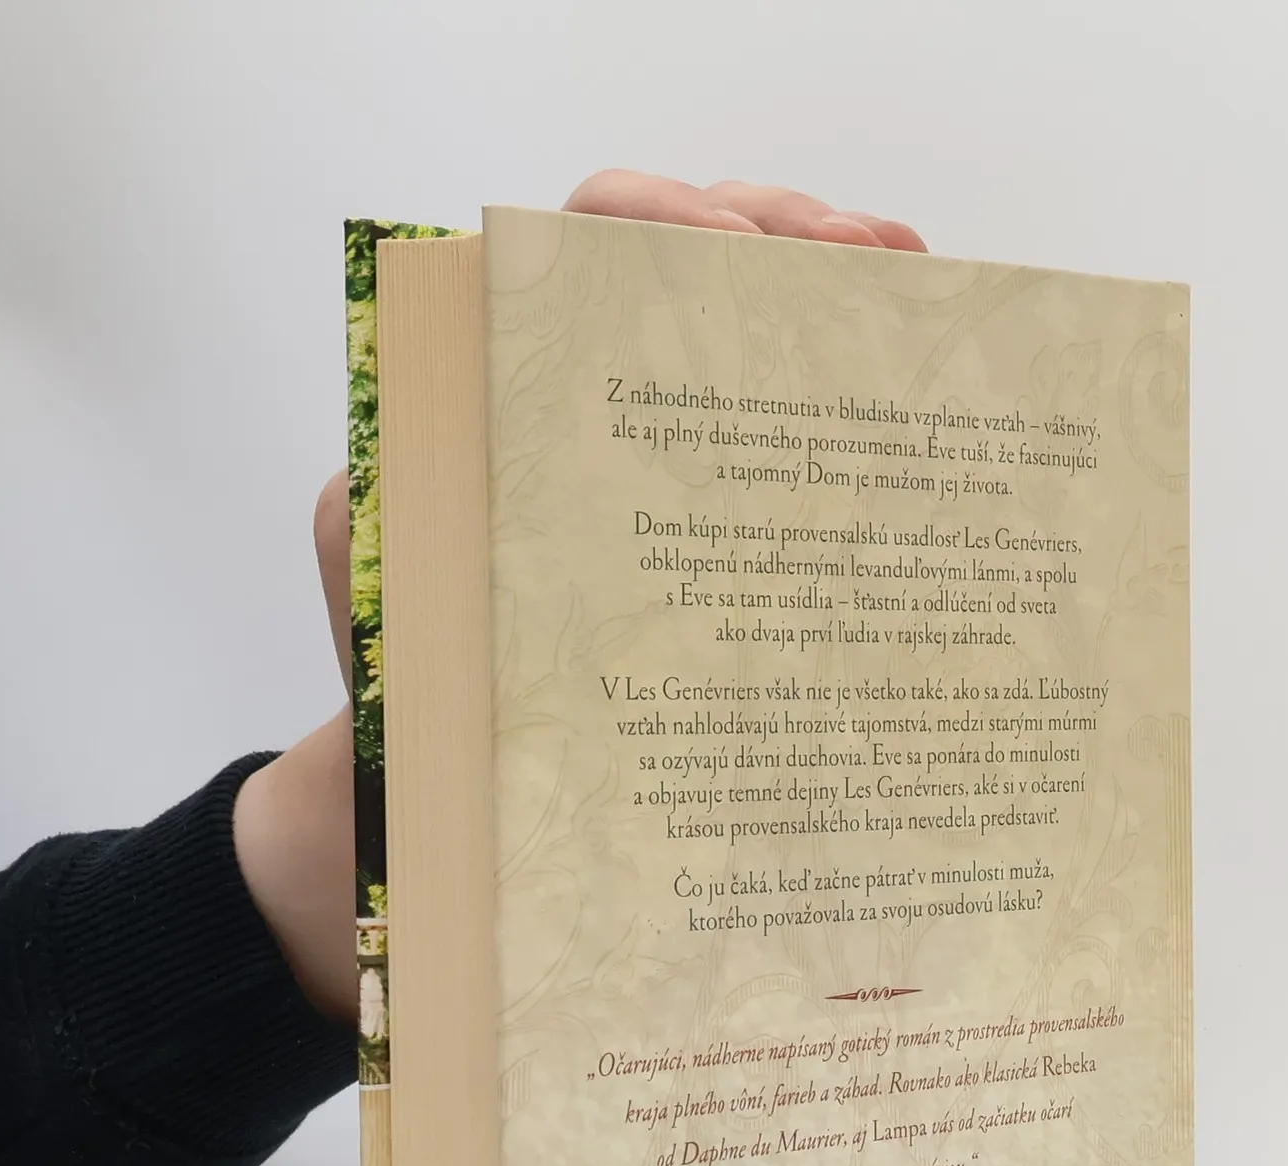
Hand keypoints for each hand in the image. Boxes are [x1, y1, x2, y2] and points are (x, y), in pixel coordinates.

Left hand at [242, 171, 924, 1022]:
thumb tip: (421, 456)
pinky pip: (802, 451)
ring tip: (915, 287)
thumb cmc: (410, 710)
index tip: (722, 245)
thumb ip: (367, 519)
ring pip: (766, 334)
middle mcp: (602, 406)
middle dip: (791, 238)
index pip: (581, 251)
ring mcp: (678, 471)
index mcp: (514, 390)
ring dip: (846, 299)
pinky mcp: (735, 546)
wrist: (445, 820)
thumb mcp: (375, 605)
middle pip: (700, 263)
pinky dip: (861, 410)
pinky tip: (919, 404)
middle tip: (866, 259)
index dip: (655, 222)